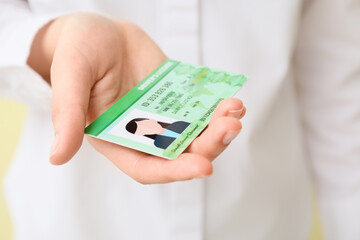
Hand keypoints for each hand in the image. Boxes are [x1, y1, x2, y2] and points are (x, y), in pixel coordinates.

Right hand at [28, 13, 245, 183]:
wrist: (99, 30)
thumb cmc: (77, 51)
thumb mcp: (70, 77)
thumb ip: (66, 114)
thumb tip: (57, 157)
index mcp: (115, 137)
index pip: (146, 166)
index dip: (173, 171)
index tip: (203, 167)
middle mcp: (142, 132)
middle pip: (179, 151)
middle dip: (207, 146)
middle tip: (230, 128)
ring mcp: (162, 114)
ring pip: (194, 131)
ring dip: (217, 127)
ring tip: (235, 110)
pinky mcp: (176, 96)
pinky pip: (200, 107)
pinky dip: (216, 107)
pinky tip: (231, 99)